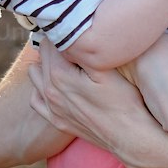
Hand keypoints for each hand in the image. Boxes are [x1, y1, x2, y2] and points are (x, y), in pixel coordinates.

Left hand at [30, 41, 161, 165]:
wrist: (131, 137)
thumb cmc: (125, 100)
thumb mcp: (106, 69)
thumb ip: (82, 51)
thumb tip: (68, 34)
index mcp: (59, 75)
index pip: (50, 42)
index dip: (62, 32)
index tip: (74, 30)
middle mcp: (49, 91)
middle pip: (41, 57)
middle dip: (53, 46)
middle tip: (72, 40)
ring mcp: (52, 108)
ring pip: (35, 76)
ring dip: (45, 65)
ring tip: (65, 60)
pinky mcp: (58, 121)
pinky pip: (36, 100)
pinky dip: (41, 88)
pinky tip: (56, 84)